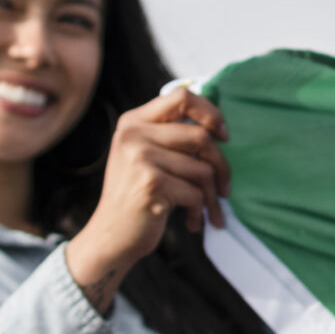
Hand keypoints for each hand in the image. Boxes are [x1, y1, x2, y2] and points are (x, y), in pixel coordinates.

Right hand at [63, 85, 231, 313]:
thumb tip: (218, 126)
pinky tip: (191, 222)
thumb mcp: (143, 157)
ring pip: (203, 169)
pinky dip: (199, 211)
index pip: (182, 96)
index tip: (223, 136)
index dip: (210, 112)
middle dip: (221, 166)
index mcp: (132, 122)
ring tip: (209, 210)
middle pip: (201, 136)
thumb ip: (169, 136)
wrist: (110, 237)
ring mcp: (140, 158)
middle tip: (224, 189)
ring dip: (213, 195)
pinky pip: (196, 193)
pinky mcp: (150, 184)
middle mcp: (133, 135)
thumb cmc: (136, 197)